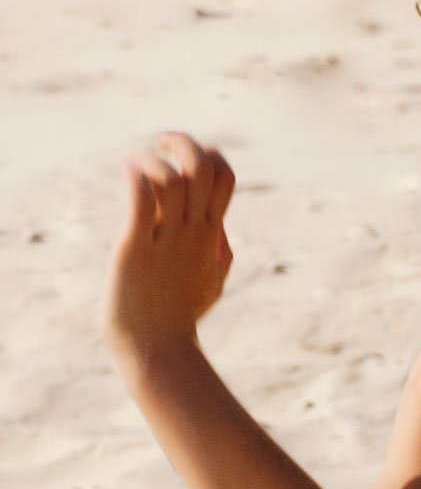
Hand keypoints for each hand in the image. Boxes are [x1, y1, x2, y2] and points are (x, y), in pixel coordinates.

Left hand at [109, 133, 237, 355]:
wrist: (156, 348)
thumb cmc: (180, 317)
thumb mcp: (212, 282)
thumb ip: (220, 253)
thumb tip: (222, 232)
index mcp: (212, 234)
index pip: (225, 176)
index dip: (211, 155)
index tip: (187, 156)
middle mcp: (194, 231)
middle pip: (202, 168)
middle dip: (184, 143)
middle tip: (161, 140)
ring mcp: (167, 239)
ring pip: (175, 177)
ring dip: (156, 156)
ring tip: (137, 155)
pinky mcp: (135, 247)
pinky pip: (144, 198)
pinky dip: (138, 172)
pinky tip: (128, 167)